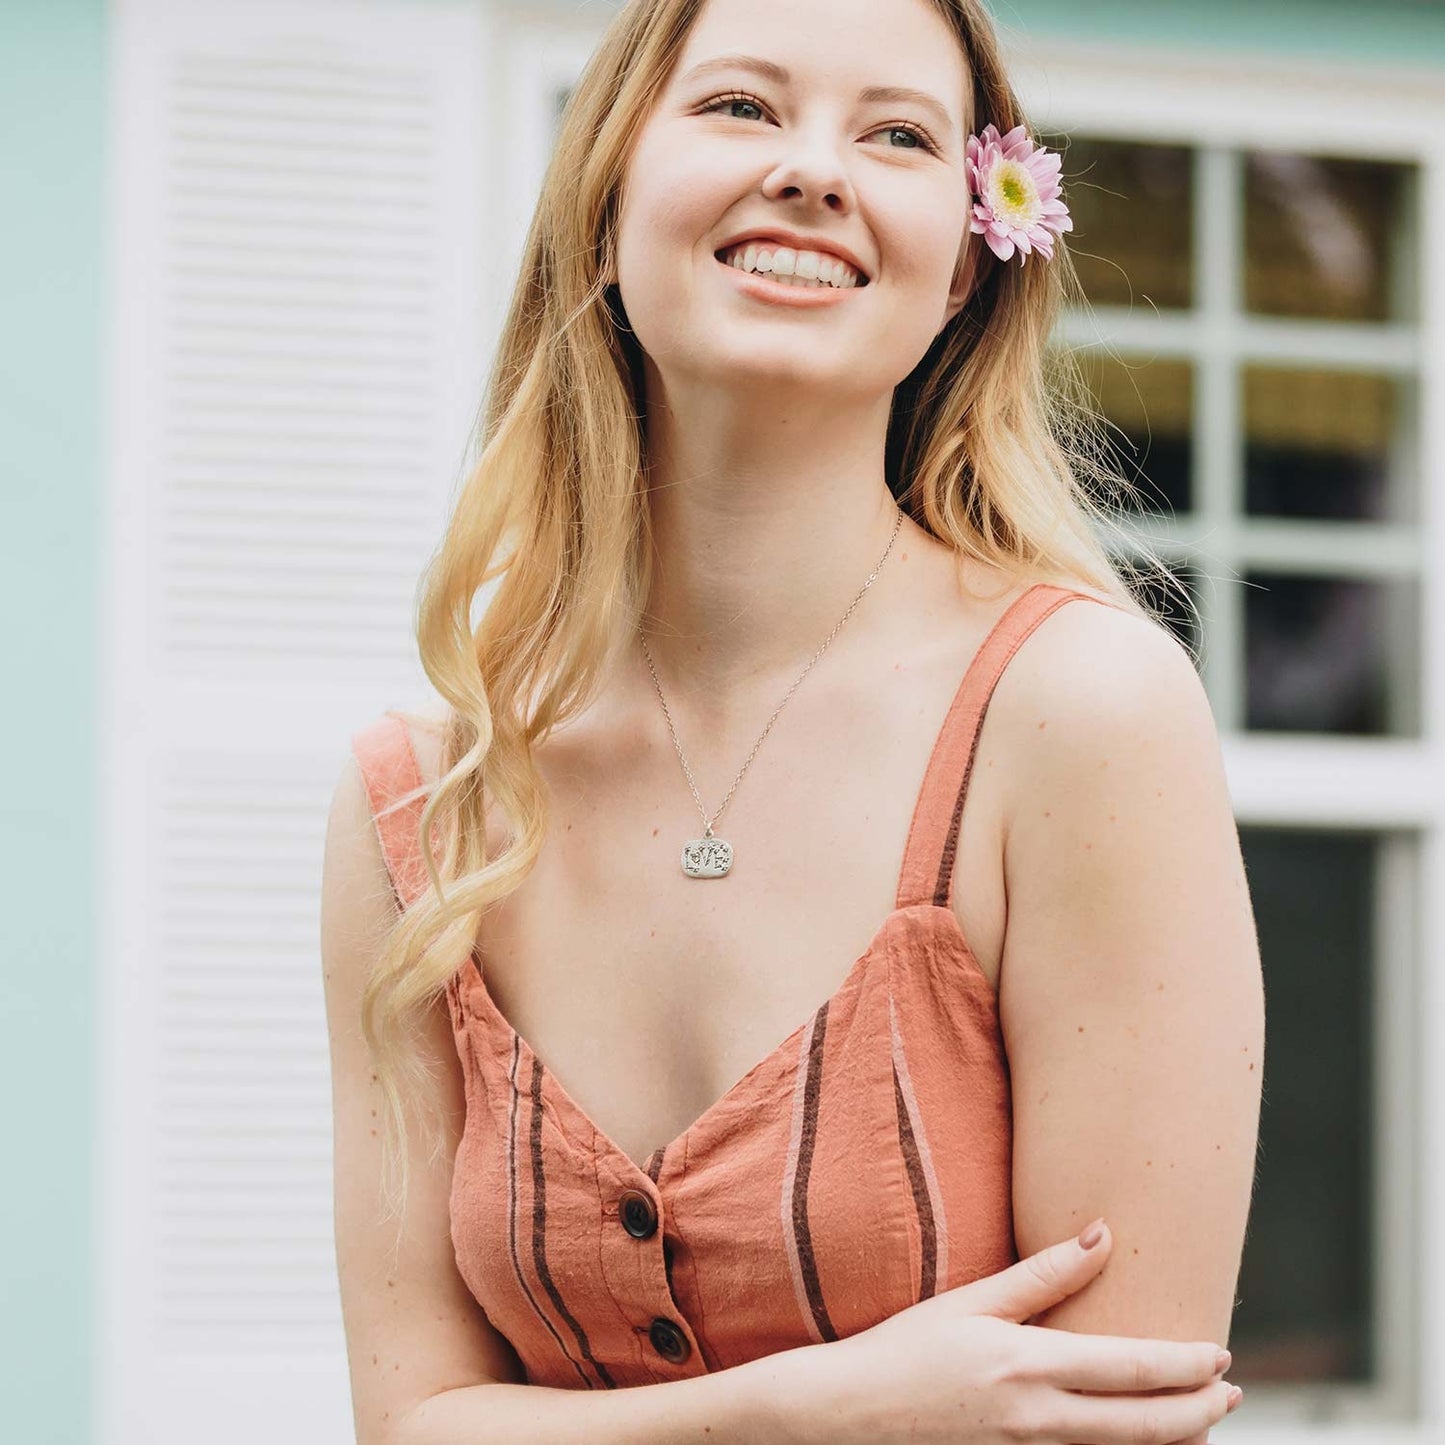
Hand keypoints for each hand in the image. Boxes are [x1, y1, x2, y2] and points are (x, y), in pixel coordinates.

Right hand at [795, 1221, 1238, 1443]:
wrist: (849, 1415)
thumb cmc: (904, 1349)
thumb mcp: (970, 1303)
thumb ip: (1043, 1274)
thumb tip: (1103, 1234)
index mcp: (1028, 1366)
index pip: (1130, 1370)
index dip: (1186, 1365)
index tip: (1221, 1354)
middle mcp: (1037, 1420)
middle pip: (1144, 1427)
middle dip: (1198, 1412)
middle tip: (1232, 1393)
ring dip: (1170, 1440)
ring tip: (1199, 1419)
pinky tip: (1135, 1439)